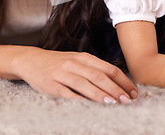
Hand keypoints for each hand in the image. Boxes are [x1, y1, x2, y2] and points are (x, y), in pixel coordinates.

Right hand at [12, 48, 136, 103]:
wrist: (31, 60)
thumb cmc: (59, 63)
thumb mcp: (77, 61)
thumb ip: (94, 69)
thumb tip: (118, 84)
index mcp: (84, 57)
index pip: (108, 68)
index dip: (123, 81)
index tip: (134, 92)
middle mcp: (74, 63)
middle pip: (99, 76)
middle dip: (115, 89)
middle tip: (128, 100)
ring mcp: (62, 73)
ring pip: (85, 83)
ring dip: (100, 94)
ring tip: (113, 103)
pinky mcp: (51, 85)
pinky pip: (67, 93)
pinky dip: (79, 100)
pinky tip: (88, 107)